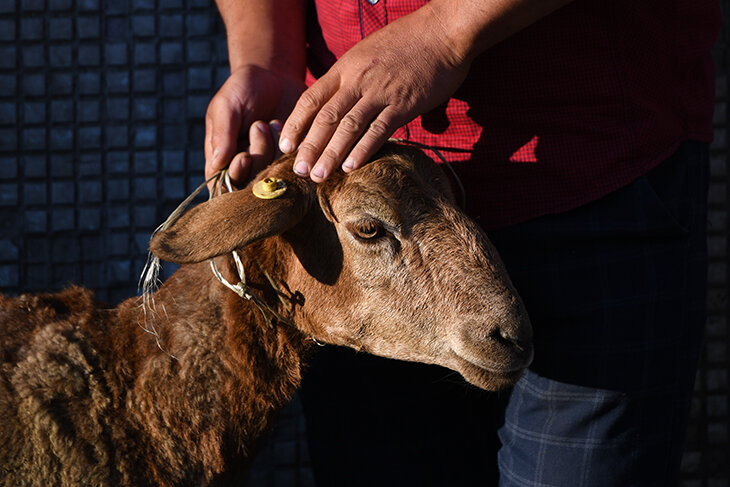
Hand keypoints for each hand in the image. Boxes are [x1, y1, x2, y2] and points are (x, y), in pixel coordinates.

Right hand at [205, 64, 305, 184]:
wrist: (274, 76)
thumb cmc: (243, 89)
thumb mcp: (226, 106)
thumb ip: (222, 134)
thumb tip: (218, 165)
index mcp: (222, 158)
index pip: (224, 185)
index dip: (235, 177)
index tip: (244, 156)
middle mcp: (245, 166)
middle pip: (252, 183)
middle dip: (258, 156)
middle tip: (259, 125)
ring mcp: (268, 164)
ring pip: (274, 176)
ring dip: (274, 149)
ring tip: (272, 121)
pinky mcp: (290, 159)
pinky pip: (293, 166)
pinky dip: (292, 149)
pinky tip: (285, 126)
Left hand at [277, 3, 472, 181]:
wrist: (443, 31)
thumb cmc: (409, 42)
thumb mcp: (369, 53)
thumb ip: (353, 77)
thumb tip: (342, 100)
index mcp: (346, 68)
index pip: (312, 98)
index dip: (296, 123)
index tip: (285, 145)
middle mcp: (357, 80)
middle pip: (325, 117)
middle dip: (309, 146)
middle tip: (298, 170)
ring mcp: (380, 92)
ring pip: (347, 127)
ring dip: (331, 154)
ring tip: (318, 176)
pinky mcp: (403, 104)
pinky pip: (378, 130)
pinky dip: (363, 150)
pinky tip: (351, 167)